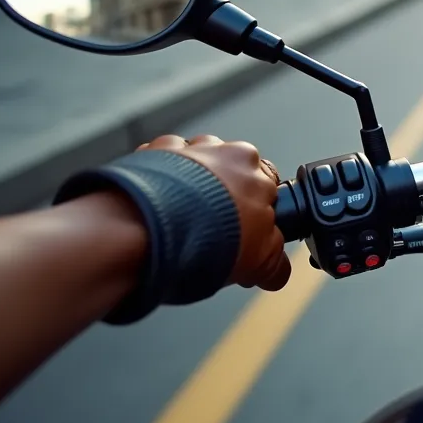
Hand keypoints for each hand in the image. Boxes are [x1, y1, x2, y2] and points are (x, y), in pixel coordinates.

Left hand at [137, 135, 290, 290]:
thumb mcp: (258, 264)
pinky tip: (157, 207)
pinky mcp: (150, 154)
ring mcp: (186, 150)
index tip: (246, 230)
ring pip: (195, 163)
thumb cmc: (203, 241)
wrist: (144, 233)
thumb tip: (278, 271)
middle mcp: (223, 152)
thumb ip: (275, 263)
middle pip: (232, 171)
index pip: (269, 184)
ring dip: (191, 184)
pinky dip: (160, 180)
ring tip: (179, 220)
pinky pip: (160, 163)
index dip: (258, 211)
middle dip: (224, 195)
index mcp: (257, 172)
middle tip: (210, 228)